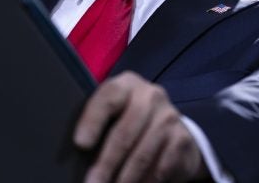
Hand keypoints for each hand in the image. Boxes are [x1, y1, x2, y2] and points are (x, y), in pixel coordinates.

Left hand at [74, 71, 208, 182]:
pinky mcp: (182, 140)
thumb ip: (98, 123)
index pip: (109, 97)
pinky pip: (160, 168)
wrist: (171, 128)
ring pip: (142, 154)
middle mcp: (151, 96)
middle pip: (124, 132)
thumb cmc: (128, 120)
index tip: (80, 143)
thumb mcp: (114, 113)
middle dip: (106, 162)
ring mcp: (169, 117)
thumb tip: (76, 150)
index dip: (93, 120)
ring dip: (124, 179)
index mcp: (127, 85)